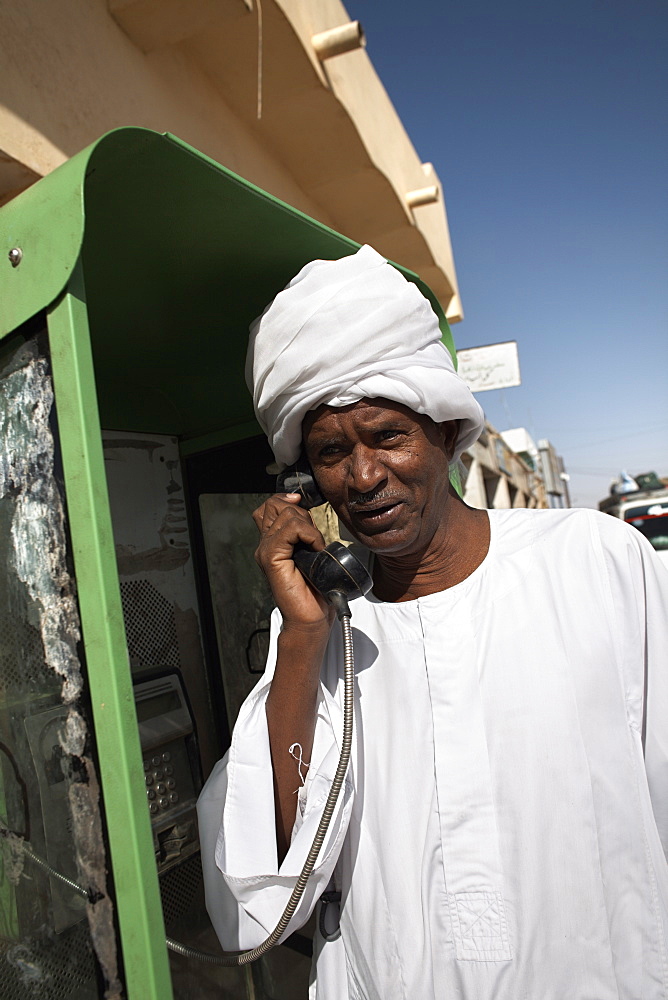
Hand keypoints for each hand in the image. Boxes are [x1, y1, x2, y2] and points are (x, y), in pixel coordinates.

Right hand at [252, 494, 334, 632]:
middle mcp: (264, 544)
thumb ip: (305, 532)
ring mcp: (265, 550)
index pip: (270, 506)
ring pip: (287, 514)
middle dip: (302, 514)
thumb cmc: (315, 590)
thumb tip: (305, 509)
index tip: (304, 507)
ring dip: (309, 528)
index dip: (287, 500)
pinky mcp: (271, 558)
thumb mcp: (312, 552)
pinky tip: (315, 550)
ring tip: (315, 549)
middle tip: (313, 538)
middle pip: (276, 505)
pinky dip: (309, 535)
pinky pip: (291, 529)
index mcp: (272, 542)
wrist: (312, 618)